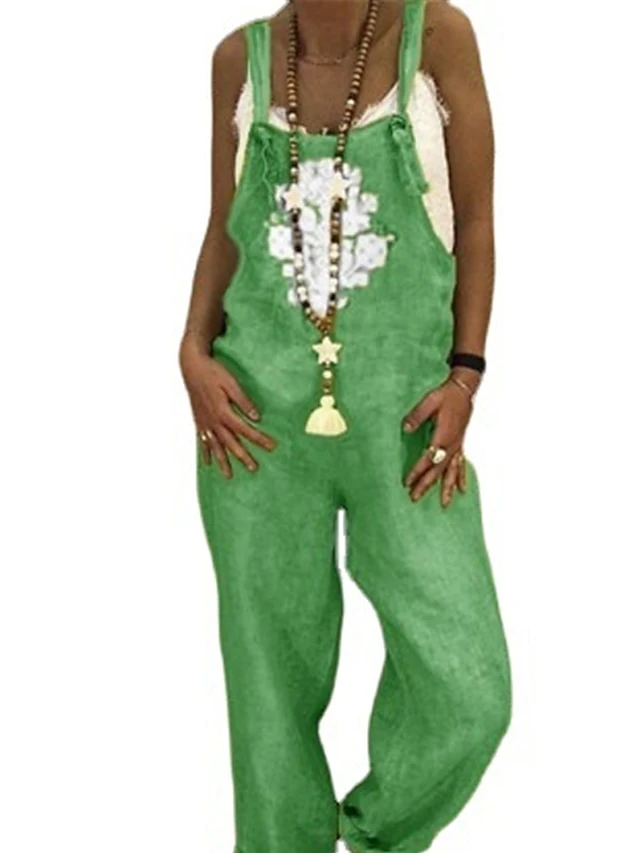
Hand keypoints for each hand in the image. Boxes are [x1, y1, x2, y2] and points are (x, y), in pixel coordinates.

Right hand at [180, 337, 275, 476]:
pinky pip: (202, 441)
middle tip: (254, 469)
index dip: (259, 439)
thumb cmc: (213, 372)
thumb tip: (256, 417)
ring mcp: (204, 422)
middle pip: (231, 443)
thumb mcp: (231, 383)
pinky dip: (206, 452)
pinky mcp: (198, 420)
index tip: (272, 447)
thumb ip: (243, 401)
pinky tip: (208, 463)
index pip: (245, 430)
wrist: (191, 366)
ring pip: (215, 446)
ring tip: (229, 476)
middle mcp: (213, 421)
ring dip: (223, 461)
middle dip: (243, 456)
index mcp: (224, 412)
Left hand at [402, 376, 472, 501]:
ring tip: (445, 504)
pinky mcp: (460, 444)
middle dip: (426, 485)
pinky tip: (463, 489)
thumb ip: (417, 415)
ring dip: (447, 488)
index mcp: (443, 435)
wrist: (463, 389)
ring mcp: (457, 446)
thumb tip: (405, 428)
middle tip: (415, 498)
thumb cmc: (446, 395)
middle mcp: (451, 444)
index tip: (407, 482)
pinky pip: (461, 465)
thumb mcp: (429, 401)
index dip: (417, 471)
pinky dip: (461, 478)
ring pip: (452, 472)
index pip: (428, 458)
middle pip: (438, 470)